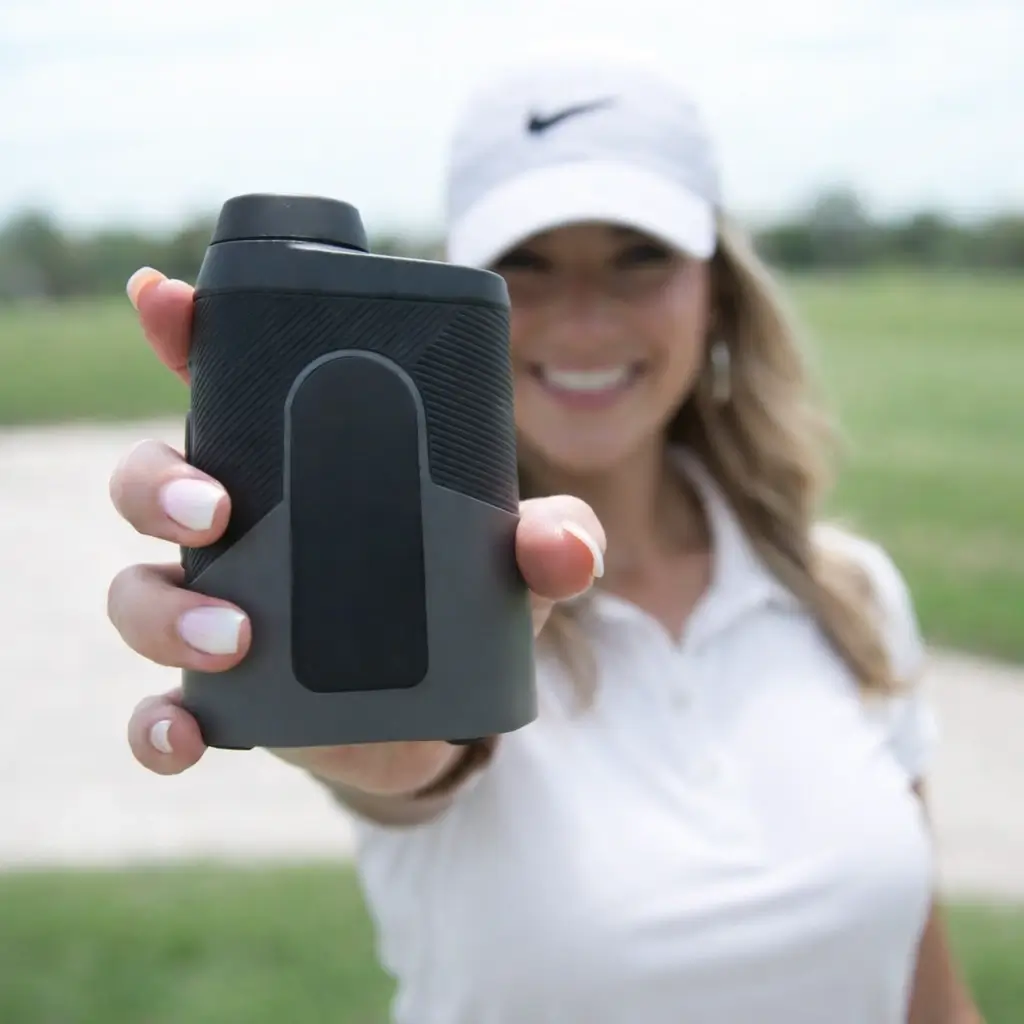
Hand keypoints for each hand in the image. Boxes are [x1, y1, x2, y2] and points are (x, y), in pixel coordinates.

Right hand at [107, 269, 605, 795]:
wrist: (448, 708)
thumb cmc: (468, 598)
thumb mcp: (518, 558)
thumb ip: (553, 537)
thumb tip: (565, 548)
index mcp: (300, 467)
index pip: (229, 384)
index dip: (187, 332)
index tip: (164, 296)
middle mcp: (242, 529)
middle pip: (152, 481)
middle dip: (159, 484)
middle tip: (214, 507)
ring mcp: (221, 612)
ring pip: (139, 591)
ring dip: (164, 607)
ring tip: (237, 632)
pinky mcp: (227, 699)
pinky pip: (158, 710)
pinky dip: (157, 725)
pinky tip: (185, 733)